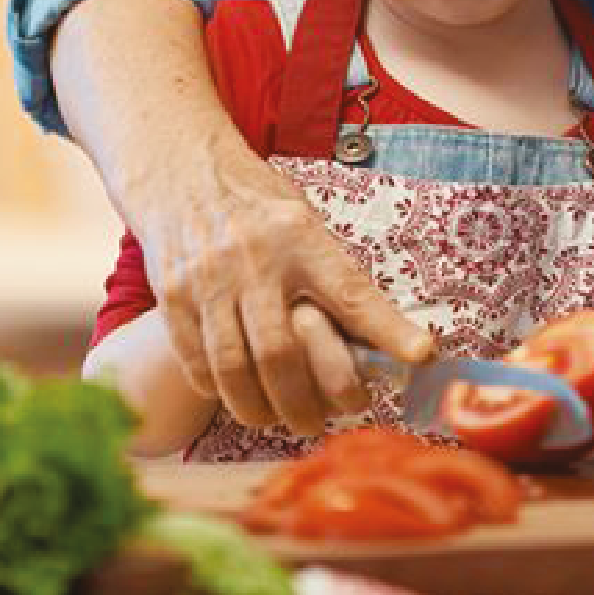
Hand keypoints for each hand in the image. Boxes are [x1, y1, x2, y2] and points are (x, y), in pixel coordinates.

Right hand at [139, 135, 432, 434]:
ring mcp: (208, 279)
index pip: (350, 293)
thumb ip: (330, 275)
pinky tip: (234, 395)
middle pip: (280, 353)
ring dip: (258, 407)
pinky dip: (217, 389)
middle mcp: (254, 259)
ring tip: (276, 420)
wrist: (178, 169)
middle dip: (303, 402)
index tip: (422, 357)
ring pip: (233, 367)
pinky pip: (196, 360)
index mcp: (299, 237)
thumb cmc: (256, 205)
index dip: (387, 330)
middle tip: (317, 425)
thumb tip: (377, 339)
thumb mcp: (301, 221)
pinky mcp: (172, 295)